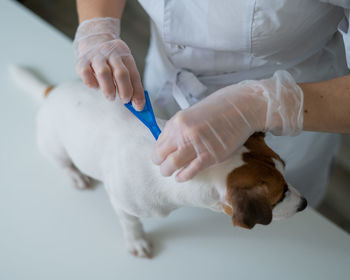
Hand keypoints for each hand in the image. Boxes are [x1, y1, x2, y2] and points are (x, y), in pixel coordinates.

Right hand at [73, 17, 144, 109]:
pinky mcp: (82, 61)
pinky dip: (92, 83)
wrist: (94, 40)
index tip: (138, 106)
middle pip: (121, 73)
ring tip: (111, 96)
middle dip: (125, 90)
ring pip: (103, 73)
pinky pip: (86, 74)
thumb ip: (133, 86)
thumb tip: (138, 106)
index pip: (134, 75)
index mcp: (124, 55)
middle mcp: (111, 54)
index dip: (137, 92)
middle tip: (125, 100)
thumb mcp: (126, 67)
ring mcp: (95, 56)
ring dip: (109, 89)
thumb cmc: (113, 60)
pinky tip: (96, 86)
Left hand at [152, 70, 302, 181]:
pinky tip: (181, 177)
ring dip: (168, 171)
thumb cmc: (219, 108)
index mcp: (177, 121)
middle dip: (160, 164)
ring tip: (170, 173)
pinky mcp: (211, 156)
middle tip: (163, 167)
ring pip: (172, 165)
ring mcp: (197, 145)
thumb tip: (167, 144)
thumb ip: (179, 128)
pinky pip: (190, 171)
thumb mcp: (192, 113)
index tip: (161, 156)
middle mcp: (184, 133)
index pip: (159, 143)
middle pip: (161, 156)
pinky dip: (183, 176)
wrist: (243, 107)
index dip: (158, 152)